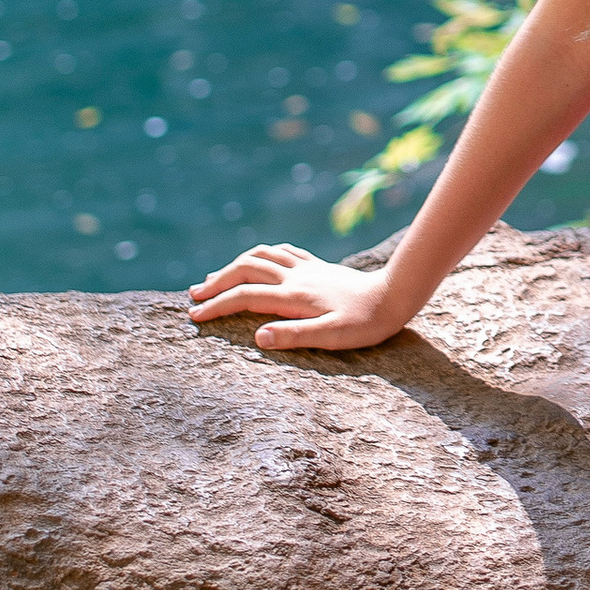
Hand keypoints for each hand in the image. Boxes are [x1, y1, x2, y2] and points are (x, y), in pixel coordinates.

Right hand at [186, 242, 402, 350]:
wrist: (395, 295)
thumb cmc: (365, 323)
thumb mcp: (332, 337)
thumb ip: (294, 336)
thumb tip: (258, 337)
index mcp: (294, 296)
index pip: (244, 297)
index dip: (216, 306)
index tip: (194, 317)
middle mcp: (295, 277)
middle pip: (245, 269)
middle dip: (216, 281)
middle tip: (194, 295)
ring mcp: (306, 268)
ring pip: (260, 255)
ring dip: (234, 264)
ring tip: (216, 276)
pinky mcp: (318, 265)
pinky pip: (283, 251)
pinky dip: (262, 253)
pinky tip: (259, 259)